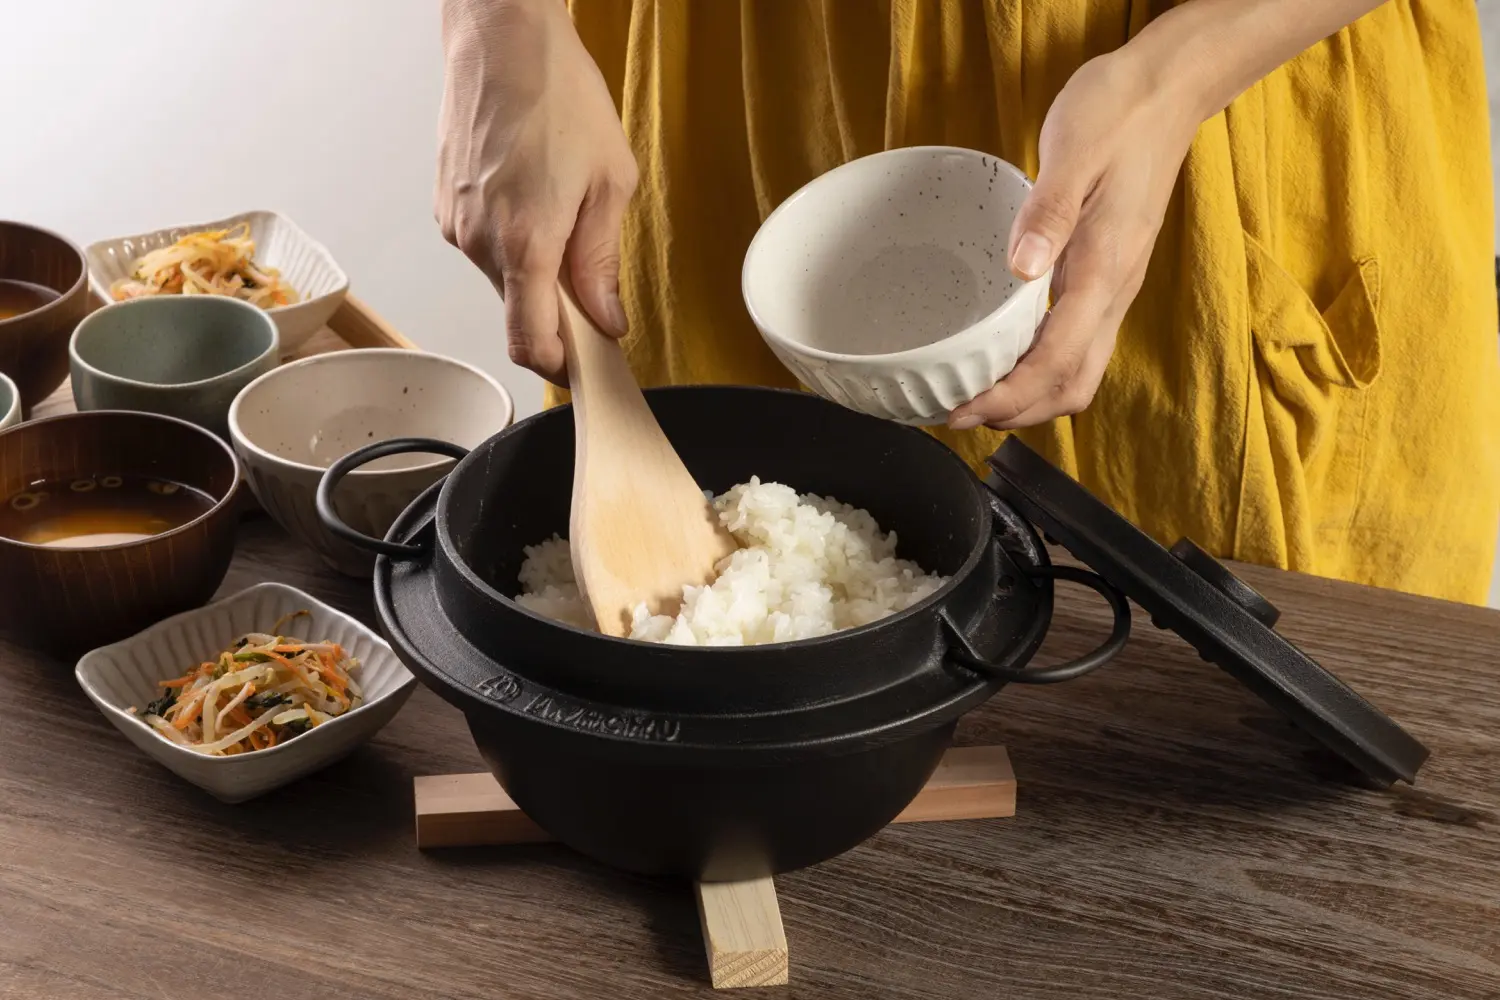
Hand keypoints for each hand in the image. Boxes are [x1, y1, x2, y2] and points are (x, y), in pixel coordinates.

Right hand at [435, 0, 637, 382]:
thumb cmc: (558, 95)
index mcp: (524, 243)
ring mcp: (456, 223)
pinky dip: (512, 237)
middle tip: (591, 269)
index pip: (529, 342)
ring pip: (502, 276)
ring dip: (535, 265)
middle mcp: (479, 241)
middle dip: (557, 305)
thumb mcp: (610, 182)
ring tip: (561, 206)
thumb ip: (602, 261)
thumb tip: (606, 317)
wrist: (501, 38)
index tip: (585, 367)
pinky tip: (532, 190)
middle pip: (520, 310)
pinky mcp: (445, 204)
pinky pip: (485, 245)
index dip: (560, 365)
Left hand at [947, 50, 1200, 429]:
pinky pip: (1078, 342)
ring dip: (1031, 397)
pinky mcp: (1107, 275)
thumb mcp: (1075, 151)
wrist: (1167, 90)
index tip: (961, 409)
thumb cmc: (1119, 113)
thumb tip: (1022, 269)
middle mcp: (1114, 290)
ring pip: (1079, 371)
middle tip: (960, 412)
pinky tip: (1007, 356)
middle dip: (1018, 412)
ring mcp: (1115, 286)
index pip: (1057, 360)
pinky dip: (1041, 367)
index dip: (1008, 397)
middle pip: (1073, 385)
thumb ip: (1047, 214)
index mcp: (1104, 268)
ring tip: (978, 395)